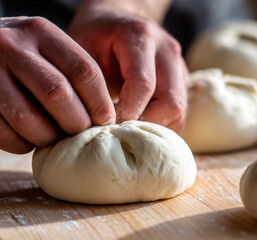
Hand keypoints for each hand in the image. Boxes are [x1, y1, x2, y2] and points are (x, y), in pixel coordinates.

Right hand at [0, 17, 114, 153]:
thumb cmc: (24, 57)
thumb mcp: (47, 48)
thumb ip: (72, 73)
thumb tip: (104, 118)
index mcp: (41, 32)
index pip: (84, 70)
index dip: (100, 102)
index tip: (105, 120)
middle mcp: (12, 46)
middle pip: (58, 93)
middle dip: (76, 122)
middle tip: (81, 133)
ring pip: (28, 117)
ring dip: (48, 137)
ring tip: (56, 138)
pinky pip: (3, 132)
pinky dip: (22, 144)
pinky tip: (29, 140)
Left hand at [68, 1, 187, 131]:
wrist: (116, 21)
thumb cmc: (94, 37)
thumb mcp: (83, 51)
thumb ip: (92, 84)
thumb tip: (97, 126)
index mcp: (142, 37)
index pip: (143, 85)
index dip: (126, 112)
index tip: (106, 125)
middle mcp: (168, 51)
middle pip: (171, 103)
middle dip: (145, 124)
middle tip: (119, 131)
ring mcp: (179, 66)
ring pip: (179, 112)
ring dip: (153, 126)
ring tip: (127, 129)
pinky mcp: (182, 81)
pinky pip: (179, 114)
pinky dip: (160, 125)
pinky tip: (137, 123)